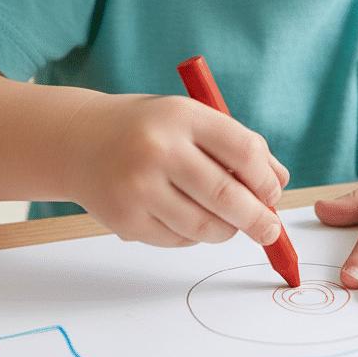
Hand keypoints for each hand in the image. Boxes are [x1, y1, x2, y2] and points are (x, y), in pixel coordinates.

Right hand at [62, 92, 288, 246]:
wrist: (79, 140)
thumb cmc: (149, 129)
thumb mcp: (191, 119)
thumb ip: (236, 145)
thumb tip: (278, 182)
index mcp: (183, 117)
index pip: (243, 151)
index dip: (266, 179)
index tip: (273, 194)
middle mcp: (159, 150)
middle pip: (227, 195)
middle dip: (258, 219)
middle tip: (271, 231)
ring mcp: (138, 187)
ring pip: (204, 226)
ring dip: (226, 231)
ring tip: (229, 224)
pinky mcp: (125, 219)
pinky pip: (177, 240)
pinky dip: (193, 236)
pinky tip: (187, 219)